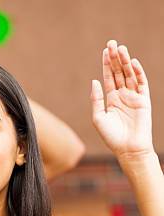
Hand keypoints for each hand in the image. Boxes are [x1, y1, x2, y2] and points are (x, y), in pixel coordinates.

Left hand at [91, 40, 152, 160]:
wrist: (128, 149)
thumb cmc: (111, 136)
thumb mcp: (98, 117)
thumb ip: (96, 99)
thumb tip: (94, 81)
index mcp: (110, 99)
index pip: (108, 77)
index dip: (106, 64)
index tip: (104, 51)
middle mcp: (122, 95)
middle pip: (118, 72)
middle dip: (115, 58)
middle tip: (112, 43)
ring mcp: (134, 97)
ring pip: (129, 75)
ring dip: (125, 61)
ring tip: (121, 48)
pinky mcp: (144, 100)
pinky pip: (141, 83)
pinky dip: (138, 72)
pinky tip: (132, 63)